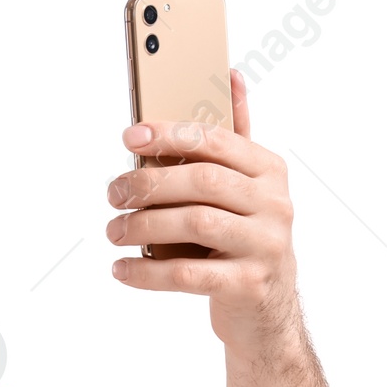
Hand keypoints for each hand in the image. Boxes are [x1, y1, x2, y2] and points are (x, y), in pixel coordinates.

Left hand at [105, 69, 300, 353]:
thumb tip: (230, 75)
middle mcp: (273, 204)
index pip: (216, 141)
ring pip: (194, 223)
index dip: (170, 135)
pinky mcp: (247, 285)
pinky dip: (146, 271)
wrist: (266, 312)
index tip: (129, 137)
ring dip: (142, 226)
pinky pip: (186, 274)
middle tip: (112, 193)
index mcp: (268, 171)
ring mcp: (264, 245)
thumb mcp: (245, 188)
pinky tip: (120, 269)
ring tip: (112, 230)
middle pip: (201, 181)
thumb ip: (233, 139)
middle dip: (148, 184)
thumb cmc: (242, 240)